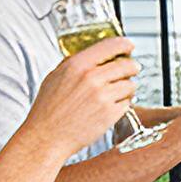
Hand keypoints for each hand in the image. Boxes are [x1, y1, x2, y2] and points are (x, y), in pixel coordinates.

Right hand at [27, 35, 138, 158]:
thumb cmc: (48, 109)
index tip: (129, 46)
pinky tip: (112, 106)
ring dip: (128, 87)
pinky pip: (127, 103)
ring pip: (130, 85)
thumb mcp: (55, 76)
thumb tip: (94, 54)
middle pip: (127, 65)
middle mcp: (92, 78)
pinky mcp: (110, 114)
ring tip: (119, 91)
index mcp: (77, 65)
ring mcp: (103, 97)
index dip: (124, 44)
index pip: (110, 46)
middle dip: (132, 67)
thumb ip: (74, 63)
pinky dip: (123, 103)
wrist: (47, 137)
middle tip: (132, 69)